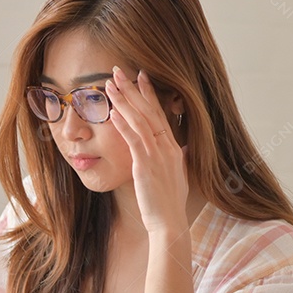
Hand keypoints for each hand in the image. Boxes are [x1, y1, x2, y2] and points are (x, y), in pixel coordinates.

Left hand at [105, 66, 188, 235]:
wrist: (169, 222)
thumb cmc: (168, 203)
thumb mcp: (177, 176)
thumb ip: (177, 160)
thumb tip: (183, 150)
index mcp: (172, 148)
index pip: (159, 114)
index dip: (149, 94)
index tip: (140, 77)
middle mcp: (167, 147)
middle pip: (149, 111)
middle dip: (133, 89)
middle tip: (119, 70)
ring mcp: (157, 155)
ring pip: (139, 121)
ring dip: (123, 101)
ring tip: (109, 84)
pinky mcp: (146, 166)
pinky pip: (134, 141)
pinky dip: (123, 125)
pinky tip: (112, 112)